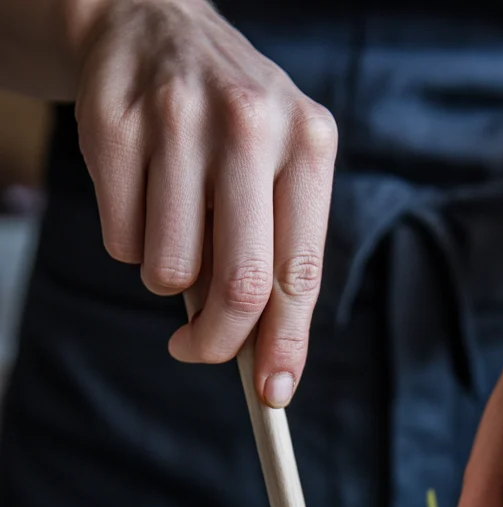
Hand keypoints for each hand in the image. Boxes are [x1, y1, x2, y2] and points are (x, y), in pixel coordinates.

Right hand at [73, 0, 336, 399]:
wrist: (151, 22)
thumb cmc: (227, 128)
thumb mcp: (274, 171)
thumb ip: (276, 258)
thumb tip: (264, 363)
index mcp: (308, 142)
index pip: (300, 272)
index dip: (286, 345)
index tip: (272, 395)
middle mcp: (251, 123)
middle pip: (241, 285)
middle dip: (217, 343)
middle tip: (195, 351)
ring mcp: (179, 118)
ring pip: (169, 271)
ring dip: (166, 279)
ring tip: (173, 229)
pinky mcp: (115, 123)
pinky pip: (121, 240)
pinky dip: (128, 242)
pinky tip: (141, 194)